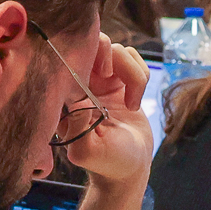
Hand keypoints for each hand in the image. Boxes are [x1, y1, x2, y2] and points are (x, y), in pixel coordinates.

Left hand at [66, 39, 153, 189]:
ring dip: (133, 74)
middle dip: (112, 56)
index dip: (90, 54)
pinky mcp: (124, 81)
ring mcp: (105, 79)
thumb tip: (79, 101)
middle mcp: (85, 80)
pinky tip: (135, 102)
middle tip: (112, 79)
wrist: (129, 168)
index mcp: (68, 92)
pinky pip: (135, 60)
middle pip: (98, 41)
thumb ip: (78, 129)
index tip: (103, 76)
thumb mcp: (86, 152)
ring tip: (132, 104)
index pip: (72, 54)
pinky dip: (142, 76)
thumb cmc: (105, 162)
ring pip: (121, 51)